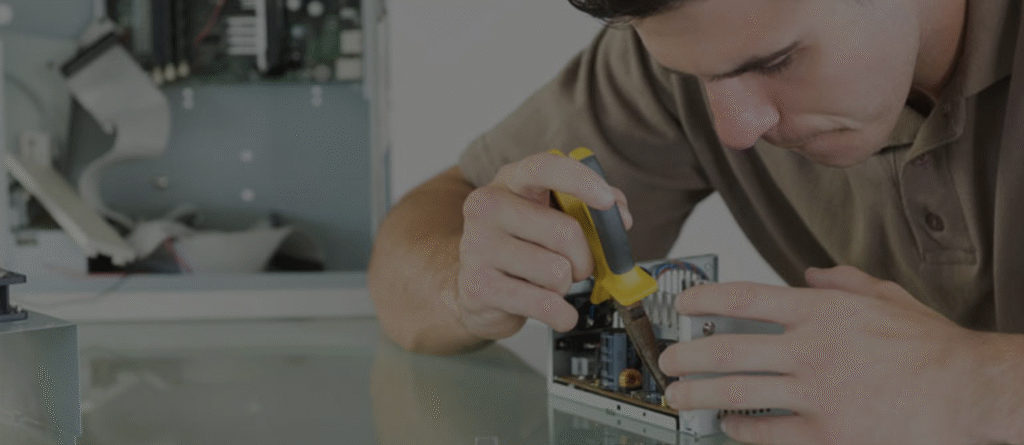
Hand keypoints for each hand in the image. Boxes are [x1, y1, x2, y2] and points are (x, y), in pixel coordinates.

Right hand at [456, 152, 631, 339]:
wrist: (477, 290)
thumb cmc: (521, 247)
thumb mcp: (551, 216)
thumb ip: (589, 208)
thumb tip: (620, 217)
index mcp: (510, 181)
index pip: (545, 168)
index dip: (581, 181)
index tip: (607, 201)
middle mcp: (488, 207)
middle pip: (566, 232)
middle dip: (584, 258)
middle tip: (575, 265)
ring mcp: (478, 246)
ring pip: (557, 272)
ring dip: (565, 286)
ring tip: (547, 283)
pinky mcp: (479, 286)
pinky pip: (546, 305)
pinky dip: (562, 314)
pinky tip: (553, 309)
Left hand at [658, 265, 1000, 444]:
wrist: (968, 391)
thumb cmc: (931, 347)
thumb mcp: (886, 296)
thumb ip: (842, 281)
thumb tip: (811, 272)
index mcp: (821, 311)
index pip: (744, 298)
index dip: (702, 299)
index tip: (683, 305)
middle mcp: (811, 349)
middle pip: (727, 349)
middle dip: (686, 355)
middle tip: (667, 359)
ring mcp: (816, 393)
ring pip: (737, 393)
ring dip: (698, 394)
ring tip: (678, 394)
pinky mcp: (827, 434)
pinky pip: (768, 433)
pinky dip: (740, 429)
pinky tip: (727, 425)